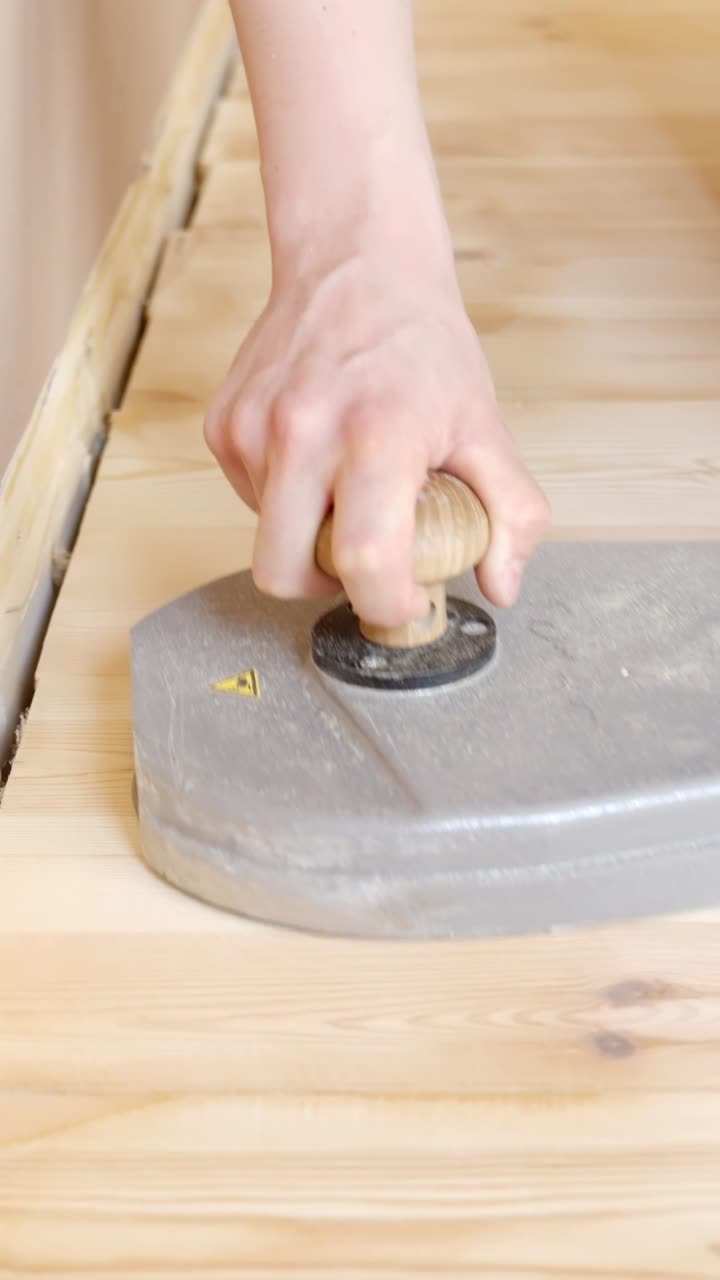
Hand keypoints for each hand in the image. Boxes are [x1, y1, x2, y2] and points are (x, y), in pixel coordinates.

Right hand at [204, 215, 550, 630]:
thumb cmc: (421, 342)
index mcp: (376, 436)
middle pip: (283, 573)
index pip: (362, 561)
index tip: (405, 602)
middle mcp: (302, 432)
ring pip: (266, 538)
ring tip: (346, 487)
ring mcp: (252, 427)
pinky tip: (317, 458)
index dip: (385, 604)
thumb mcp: (485, 424)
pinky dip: (283, 499)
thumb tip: (503, 584)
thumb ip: (511, 510)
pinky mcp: (224, 423)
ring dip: (306, 534)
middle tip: (364, 563)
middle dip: (326, 587)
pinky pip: (249, 499)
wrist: (357, 260)